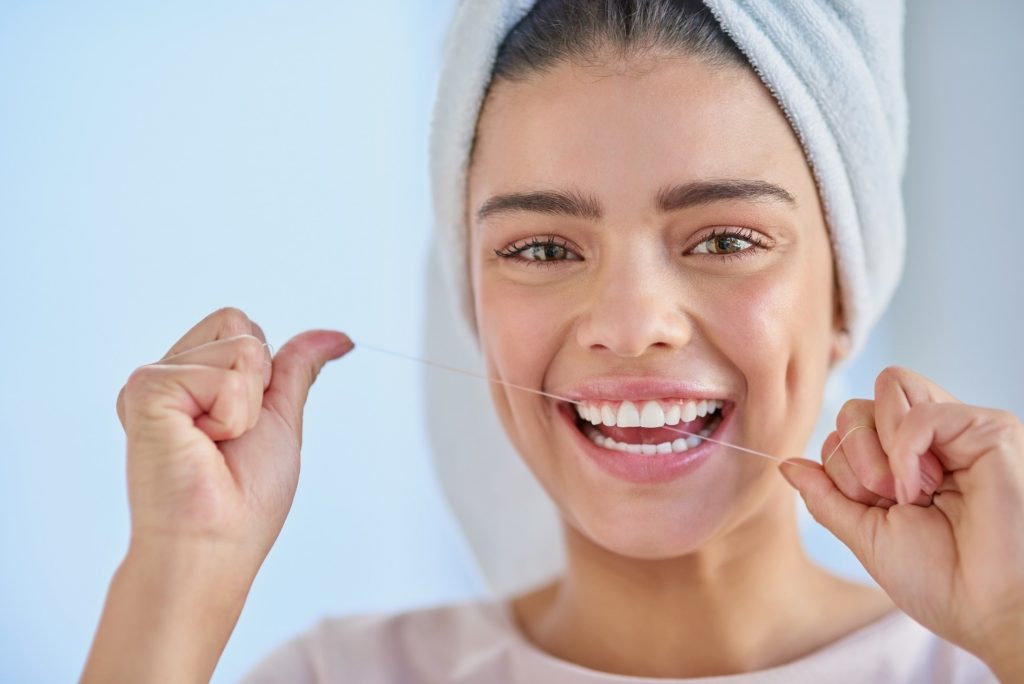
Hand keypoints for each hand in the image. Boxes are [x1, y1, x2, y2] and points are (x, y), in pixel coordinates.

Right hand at [115, 306, 352, 564]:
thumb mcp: (282, 419)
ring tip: (213, 444)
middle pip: (240, 324)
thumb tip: (337, 337)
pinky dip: (231, 416)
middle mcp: (167, 375)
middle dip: (258, 382)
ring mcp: (152, 380)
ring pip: (240, 344)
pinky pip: (225, 375)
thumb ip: (297, 369)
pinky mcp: (145, 389)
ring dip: (247, 405)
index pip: (245, 329)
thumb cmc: (243, 500)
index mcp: (192, 380)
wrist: (214, 545)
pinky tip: (200, 445)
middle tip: (228, 436)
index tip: (241, 428)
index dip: (264, 377)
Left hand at [779, 367, 1023, 679]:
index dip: (840, 465)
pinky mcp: (990, 428)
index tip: (871, 507)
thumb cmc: (939, 580)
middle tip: (886, 499)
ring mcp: (961, 428)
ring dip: (879, 450)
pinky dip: (908, 451)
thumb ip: (826, 495)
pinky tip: (927, 487)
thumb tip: (786, 463)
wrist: (986, 609)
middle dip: (852, 456)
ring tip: (910, 494)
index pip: (845, 424)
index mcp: (903, 460)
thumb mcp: (864, 533)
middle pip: (858, 403)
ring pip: (888, 387)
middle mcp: (932, 438)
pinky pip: (920, 411)